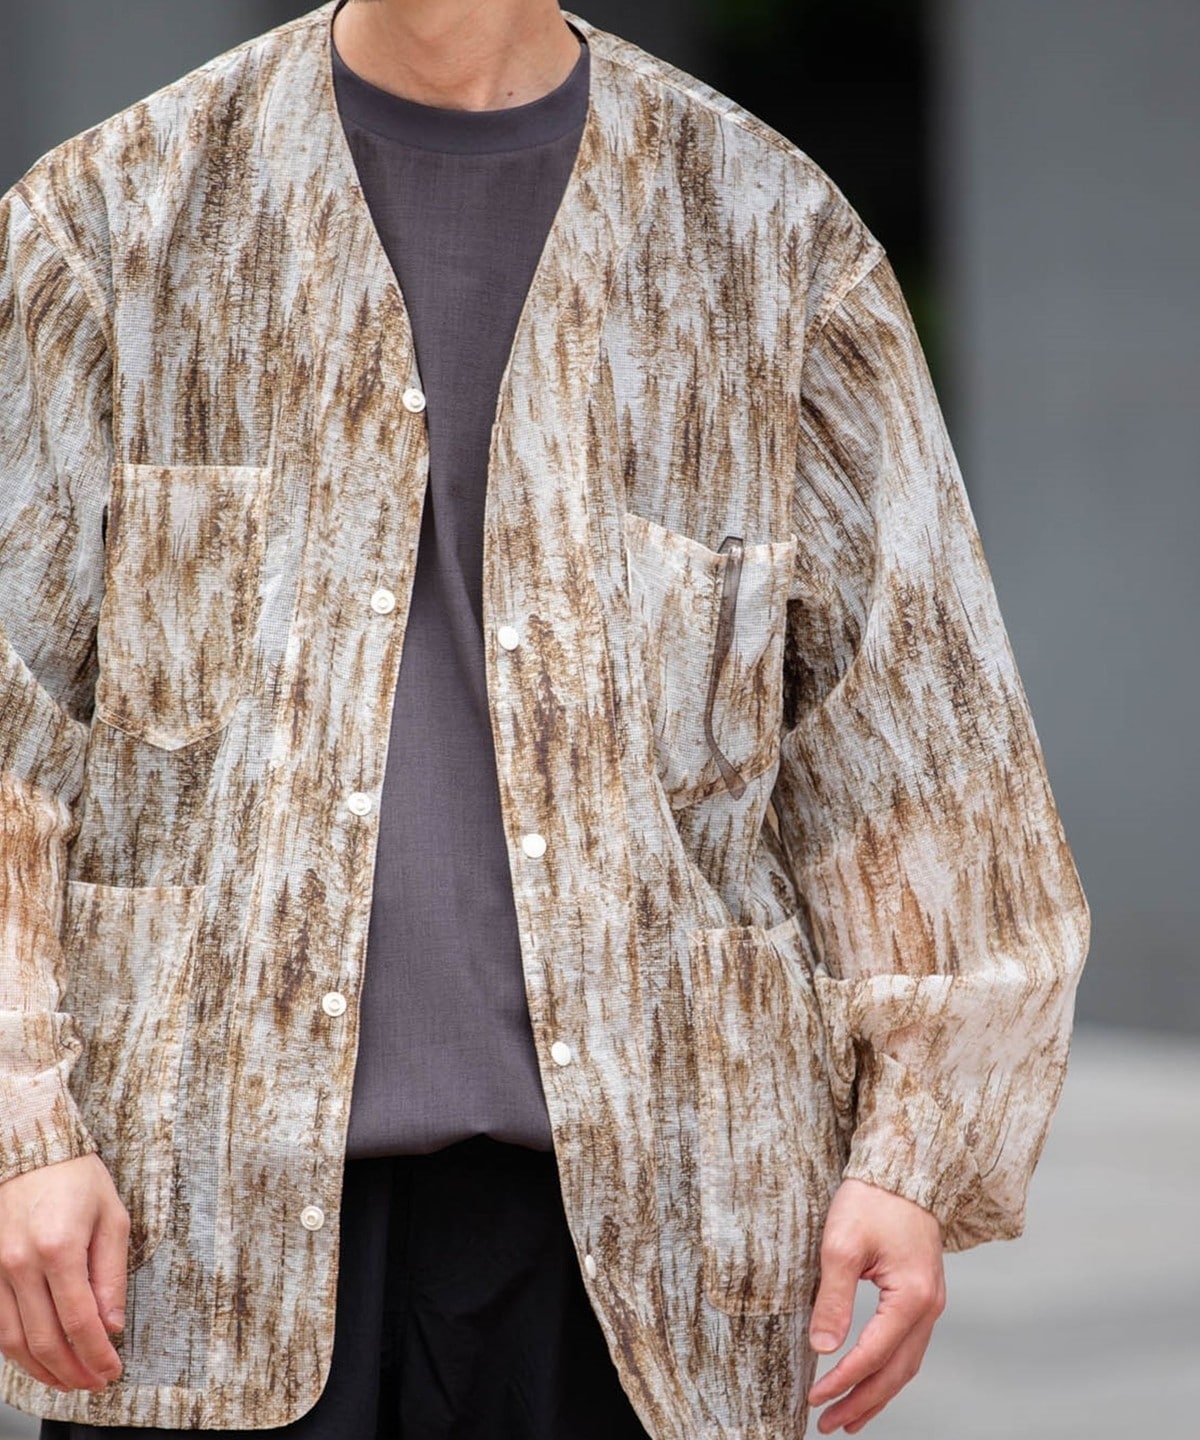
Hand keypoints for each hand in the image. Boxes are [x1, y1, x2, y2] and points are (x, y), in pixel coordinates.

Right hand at [0, 1152, 129, 1391]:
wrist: (31, 1151)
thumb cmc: (76, 1179)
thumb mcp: (112, 1218)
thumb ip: (111, 1275)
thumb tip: (111, 1326)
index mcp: (59, 1248)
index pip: (80, 1322)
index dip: (97, 1355)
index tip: (113, 1370)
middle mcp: (20, 1264)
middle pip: (45, 1341)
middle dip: (73, 1371)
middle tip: (95, 1383)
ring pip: (15, 1343)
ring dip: (44, 1371)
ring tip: (70, 1381)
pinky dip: (19, 1352)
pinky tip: (40, 1359)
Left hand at [806, 1177, 945, 1433]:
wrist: (902, 1168)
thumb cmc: (872, 1200)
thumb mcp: (841, 1244)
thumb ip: (834, 1299)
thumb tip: (823, 1349)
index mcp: (912, 1297)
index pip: (873, 1354)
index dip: (842, 1381)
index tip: (813, 1398)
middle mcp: (929, 1307)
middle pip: (896, 1372)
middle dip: (862, 1402)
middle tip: (829, 1424)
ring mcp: (930, 1302)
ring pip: (906, 1364)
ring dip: (877, 1393)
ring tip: (849, 1417)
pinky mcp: (922, 1295)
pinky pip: (908, 1346)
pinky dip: (888, 1370)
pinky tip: (870, 1378)